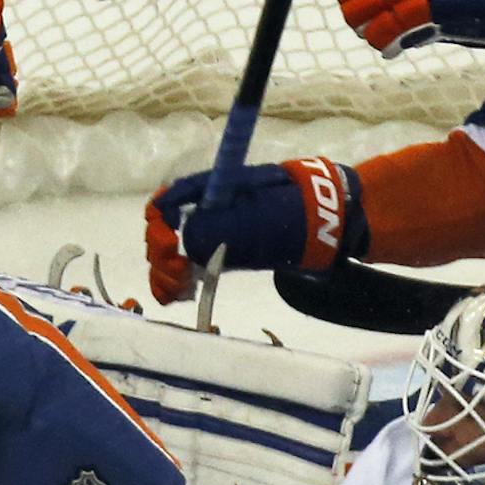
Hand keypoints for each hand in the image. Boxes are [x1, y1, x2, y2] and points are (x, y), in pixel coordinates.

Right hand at [145, 158, 367, 303]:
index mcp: (209, 189)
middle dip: (161, 255)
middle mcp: (202, 209)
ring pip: (169, 251)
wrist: (326, 216)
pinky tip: (178, 295)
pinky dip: (174, 282)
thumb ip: (226, 227)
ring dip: (165, 272)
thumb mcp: (263, 215)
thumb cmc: (297, 209)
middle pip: (161, 230)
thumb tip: (189, 242)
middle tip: (180, 276)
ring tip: (179, 290)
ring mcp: (209, 232)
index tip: (172, 249)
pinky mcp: (218, 253)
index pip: (165, 202)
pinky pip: (185, 267)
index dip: (159, 227)